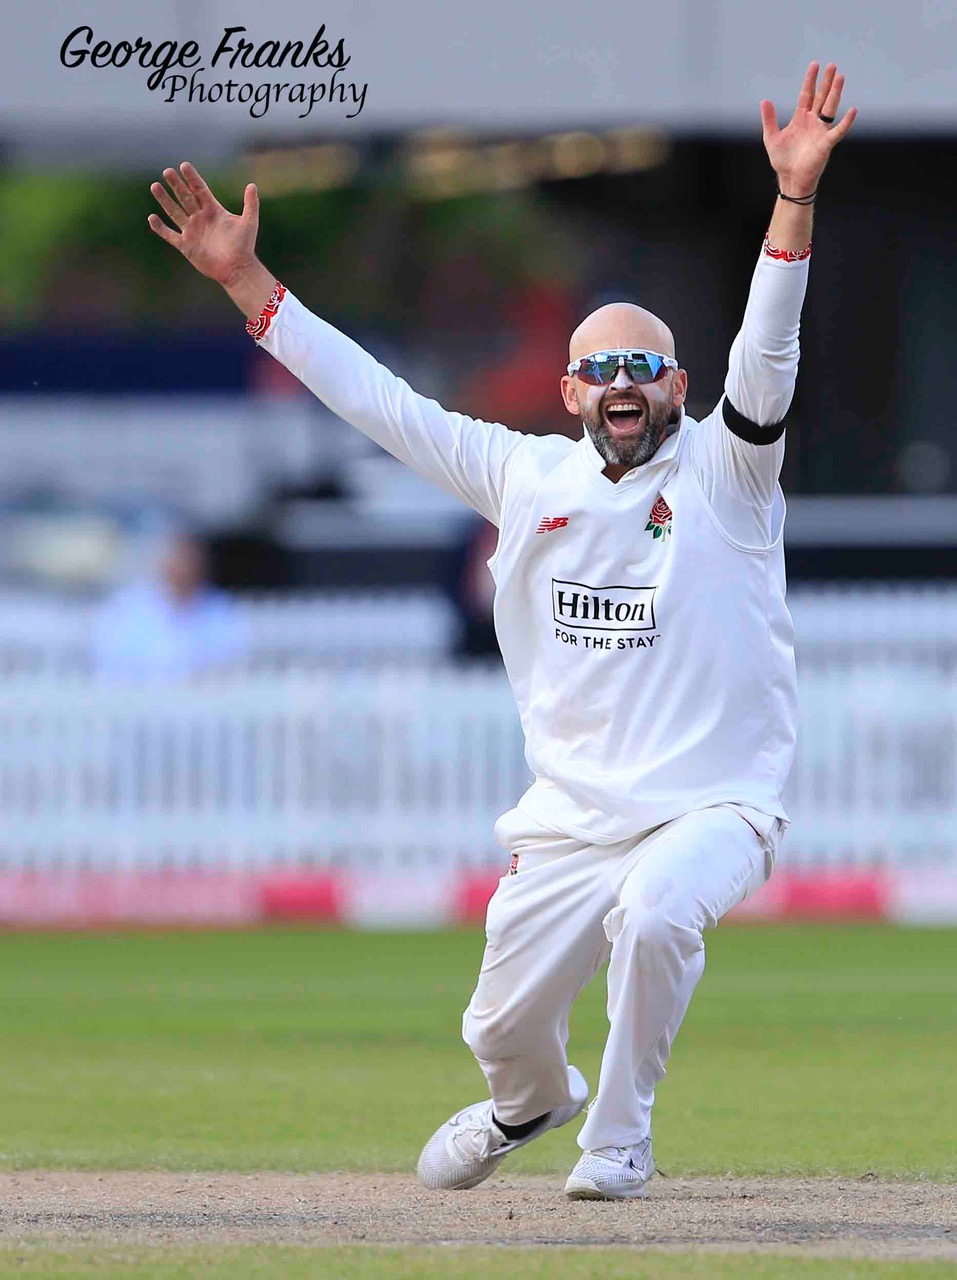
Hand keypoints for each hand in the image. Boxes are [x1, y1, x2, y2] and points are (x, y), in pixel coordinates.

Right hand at [148, 162, 258, 285]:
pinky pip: (169, 235)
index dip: (192, 178)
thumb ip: (250, 204)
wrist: (237, 270)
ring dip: (164, 200)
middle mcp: (200, 218)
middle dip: (176, 185)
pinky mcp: (186, 246)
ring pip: (174, 212)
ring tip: (155, 186)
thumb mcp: (249, 223)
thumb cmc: (244, 247)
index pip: (200, 190)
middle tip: (167, 171)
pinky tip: (152, 217)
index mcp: (213, 210)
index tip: (184, 165)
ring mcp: (192, 231)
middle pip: (185, 197)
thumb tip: (252, 185)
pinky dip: (160, 228)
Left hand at [760, 62, 856, 197]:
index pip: (807, 94)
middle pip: (821, 97)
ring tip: (841, 77)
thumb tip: (765, 100)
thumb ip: (769, 119)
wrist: (790, 179)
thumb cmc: (783, 160)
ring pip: (830, 108)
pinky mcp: (826, 143)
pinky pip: (838, 131)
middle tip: (832, 65)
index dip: (810, 80)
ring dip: (835, 93)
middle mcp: (812, 121)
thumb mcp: (771, 137)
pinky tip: (852, 110)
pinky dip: (846, 122)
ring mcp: (820, 131)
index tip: (815, 65)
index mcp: (800, 118)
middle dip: (826, 82)